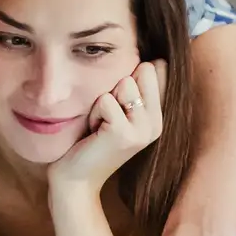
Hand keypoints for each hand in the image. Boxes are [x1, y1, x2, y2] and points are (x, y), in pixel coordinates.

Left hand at [47, 61, 164, 190]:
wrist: (77, 178)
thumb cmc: (92, 139)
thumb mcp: (117, 110)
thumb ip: (135, 87)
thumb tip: (155, 57)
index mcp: (159, 115)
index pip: (158, 68)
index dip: (132, 74)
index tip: (120, 103)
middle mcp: (157, 123)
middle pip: (144, 69)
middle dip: (117, 86)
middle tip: (108, 115)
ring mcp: (143, 130)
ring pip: (125, 83)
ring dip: (103, 100)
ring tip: (101, 123)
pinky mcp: (124, 134)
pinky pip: (105, 100)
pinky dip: (94, 113)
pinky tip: (94, 132)